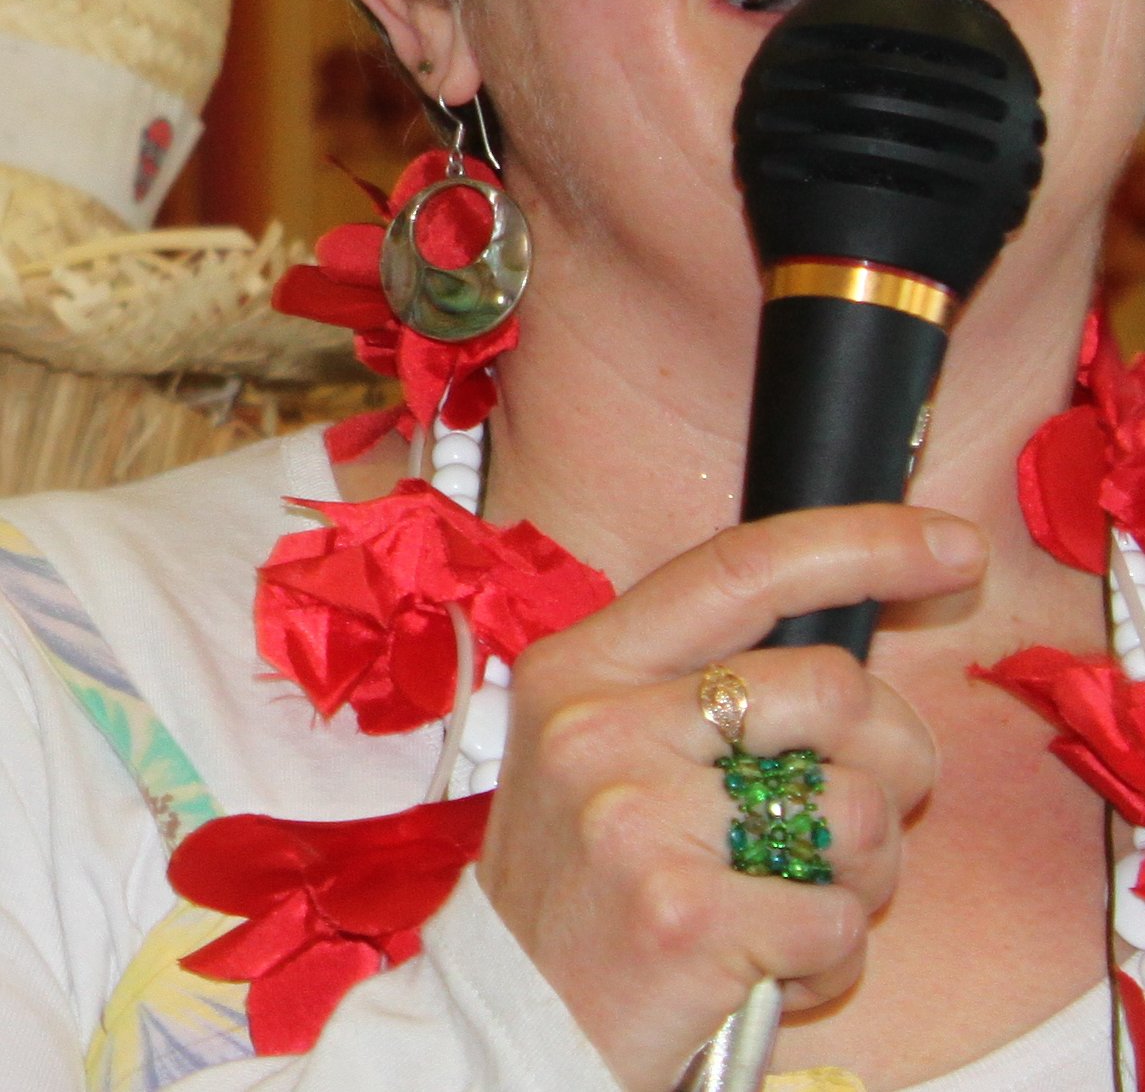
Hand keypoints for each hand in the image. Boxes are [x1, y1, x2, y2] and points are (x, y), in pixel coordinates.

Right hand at [477, 503, 984, 1091]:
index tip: (953, 547)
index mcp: (588, 664)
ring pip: (853, 806)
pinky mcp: (681, 920)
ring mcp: (635, 820)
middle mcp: (602, 725)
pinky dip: (829, 959)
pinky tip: (768, 968)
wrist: (507, 1034)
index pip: (744, 566)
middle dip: (894, 754)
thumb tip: (865, 632)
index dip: (864, 543)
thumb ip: (710, 682)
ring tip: (798, 901)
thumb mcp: (608, 746)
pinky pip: (837, 919)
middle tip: (864, 814)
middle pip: (833, 686)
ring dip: (863, 871)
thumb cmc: (586, 888)